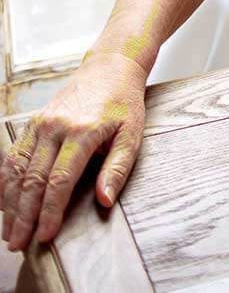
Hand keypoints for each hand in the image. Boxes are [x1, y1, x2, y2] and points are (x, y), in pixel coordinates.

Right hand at [0, 51, 148, 251]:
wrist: (110, 67)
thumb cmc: (124, 103)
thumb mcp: (132, 133)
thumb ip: (118, 168)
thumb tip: (104, 201)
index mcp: (83, 131)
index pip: (60, 180)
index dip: (50, 211)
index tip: (45, 236)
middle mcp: (55, 127)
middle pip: (33, 180)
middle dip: (24, 216)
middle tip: (18, 244)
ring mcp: (40, 124)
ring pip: (16, 170)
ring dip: (10, 204)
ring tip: (9, 232)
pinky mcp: (32, 123)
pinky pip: (13, 156)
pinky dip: (5, 183)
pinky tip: (5, 203)